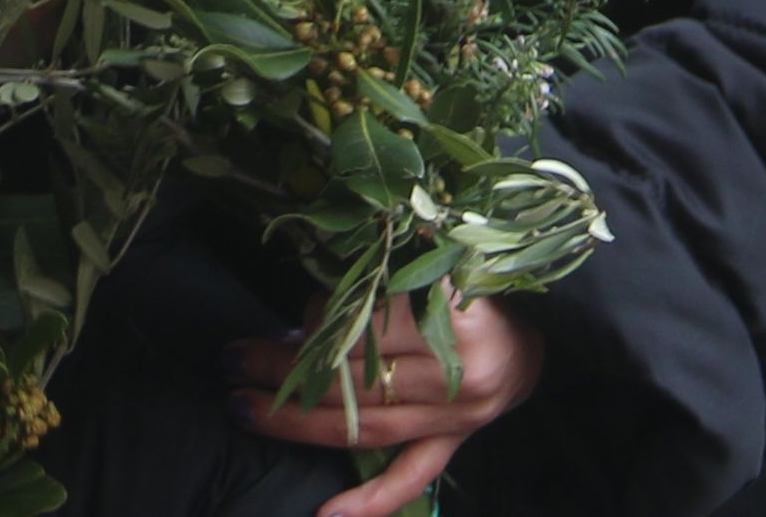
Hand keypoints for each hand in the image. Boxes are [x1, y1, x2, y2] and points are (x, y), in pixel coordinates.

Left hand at [231, 294, 538, 516]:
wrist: (528, 348)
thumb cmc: (474, 297)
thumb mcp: (436, 272)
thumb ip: (379, 284)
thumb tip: (304, 314)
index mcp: (460, 316)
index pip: (375, 322)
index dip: (326, 320)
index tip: (292, 317)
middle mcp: (461, 373)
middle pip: (361, 376)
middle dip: (290, 369)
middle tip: (236, 361)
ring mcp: (457, 418)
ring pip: (367, 425)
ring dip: (299, 421)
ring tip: (246, 408)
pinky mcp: (452, 446)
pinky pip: (408, 478)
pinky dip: (367, 501)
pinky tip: (324, 515)